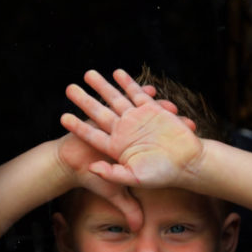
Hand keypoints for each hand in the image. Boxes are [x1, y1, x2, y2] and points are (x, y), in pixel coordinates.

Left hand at [60, 69, 203, 187]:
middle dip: (84, 100)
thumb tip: (92, 169)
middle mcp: (125, 130)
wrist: (188, 163)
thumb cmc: (162, 175)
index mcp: (117, 147)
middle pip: (99, 112)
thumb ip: (113, 174)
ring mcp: (138, 118)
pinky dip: (127, 83)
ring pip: (116, 98)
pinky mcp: (153, 109)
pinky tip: (116, 73)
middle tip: (69, 88)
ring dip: (102, 86)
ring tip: (88, 74)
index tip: (63, 118)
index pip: (92, 134)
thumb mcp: (135, 177)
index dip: (78, 126)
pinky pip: (137, 93)